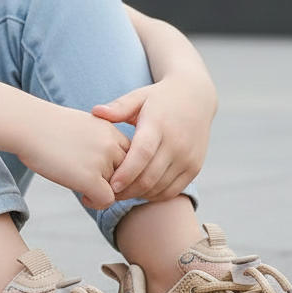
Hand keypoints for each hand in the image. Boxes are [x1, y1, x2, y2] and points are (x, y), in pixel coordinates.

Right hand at [15, 103, 129, 209]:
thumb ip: (98, 141)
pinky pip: (107, 200)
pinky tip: (83, 197)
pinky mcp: (89, 178)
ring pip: (119, 189)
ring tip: (87, 191)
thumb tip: (103, 163)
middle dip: (116, 183)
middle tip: (97, 186)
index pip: (132, 156)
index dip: (120, 169)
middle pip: (129, 174)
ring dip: (105, 192)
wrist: (26, 125)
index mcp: (111, 129)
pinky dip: (97, 203)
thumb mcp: (81, 125)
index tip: (104, 174)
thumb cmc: (46, 126)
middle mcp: (111, 144)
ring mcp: (102, 161)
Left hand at [91, 74, 214, 201]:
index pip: (142, 153)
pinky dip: (154, 195)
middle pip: (150, 176)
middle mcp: (176, 143)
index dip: (126, 173)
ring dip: (139, 194)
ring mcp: (188, 157)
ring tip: (120, 193)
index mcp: (158, 125)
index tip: (110, 185)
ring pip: (160, 187)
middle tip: (108, 194)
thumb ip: (118, 106)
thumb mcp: (139, 97)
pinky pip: (172, 191)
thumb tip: (95, 111)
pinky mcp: (195, 167)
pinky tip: (140, 191)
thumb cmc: (160, 98)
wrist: (196, 97)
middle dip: (127, 190)